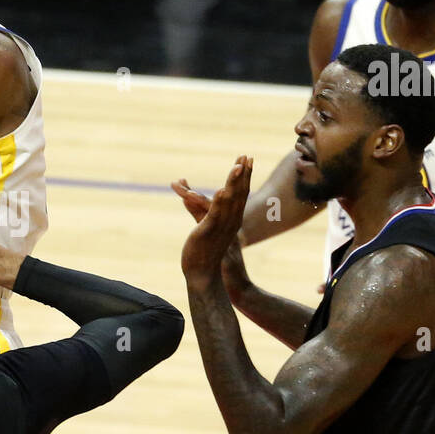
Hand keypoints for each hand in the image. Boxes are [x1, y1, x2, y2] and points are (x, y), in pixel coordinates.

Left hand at [172, 156, 252, 292]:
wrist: (205, 277)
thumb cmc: (206, 254)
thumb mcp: (204, 227)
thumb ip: (198, 211)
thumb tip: (188, 197)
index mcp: (231, 219)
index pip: (240, 194)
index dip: (244, 177)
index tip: (246, 160)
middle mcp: (230, 221)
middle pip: (239, 194)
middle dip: (243, 174)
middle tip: (245, 156)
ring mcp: (222, 227)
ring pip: (230, 201)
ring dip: (234, 183)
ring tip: (238, 166)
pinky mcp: (209, 232)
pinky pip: (216, 215)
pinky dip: (219, 203)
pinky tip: (222, 191)